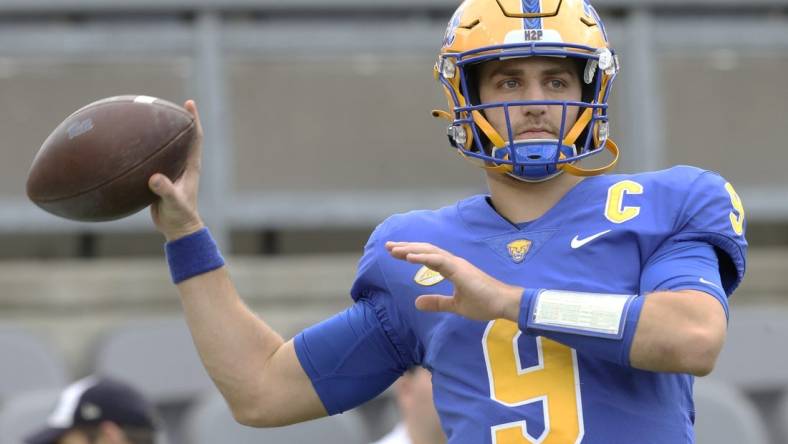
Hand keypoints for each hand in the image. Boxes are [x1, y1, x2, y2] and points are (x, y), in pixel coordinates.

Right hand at [148, 100, 204, 240]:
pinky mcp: (161, 179)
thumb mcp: (173, 202)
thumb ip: (165, 190)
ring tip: (145, 119)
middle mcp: (183, 165)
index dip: (194, 119)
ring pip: (167, 147)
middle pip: (182, 137)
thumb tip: (154, 178)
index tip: (189, 103)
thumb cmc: (180, 216)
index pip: (195, 137)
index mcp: (191, 166)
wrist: (177, 229)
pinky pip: (153, 160)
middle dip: (176, 119)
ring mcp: (172, 171)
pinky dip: (144, 151)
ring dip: (159, 134)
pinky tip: (128, 148)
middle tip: (165, 103)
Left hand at [386, 242, 522, 321]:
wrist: (504, 304)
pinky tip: (409, 257)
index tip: (395, 253)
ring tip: (394, 249)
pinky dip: (423, 257)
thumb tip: (417, 303)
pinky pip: (438, 261)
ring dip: (411, 249)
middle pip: (425, 250)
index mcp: (452, 269)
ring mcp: (457, 264)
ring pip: (429, 252)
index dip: (411, 253)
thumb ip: (437, 302)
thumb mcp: (455, 306)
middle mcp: (453, 263)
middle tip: (388, 246)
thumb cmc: (485, 303)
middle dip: (406, 247)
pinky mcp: (460, 270)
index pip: (428, 257)